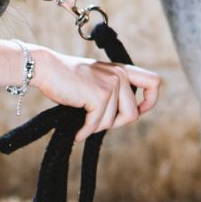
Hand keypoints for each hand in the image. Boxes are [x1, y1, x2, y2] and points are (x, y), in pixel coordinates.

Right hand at [33, 48, 160, 141]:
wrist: (47, 68)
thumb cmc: (68, 78)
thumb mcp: (98, 80)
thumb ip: (114, 92)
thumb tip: (128, 117)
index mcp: (122, 70)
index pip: (153, 82)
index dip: (150, 101)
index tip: (140, 111)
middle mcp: (120, 75)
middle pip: (133, 114)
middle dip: (115, 124)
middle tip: (96, 122)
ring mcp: (111, 84)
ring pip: (113, 122)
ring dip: (96, 127)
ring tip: (82, 120)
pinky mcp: (99, 95)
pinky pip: (97, 124)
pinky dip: (85, 132)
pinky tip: (77, 133)